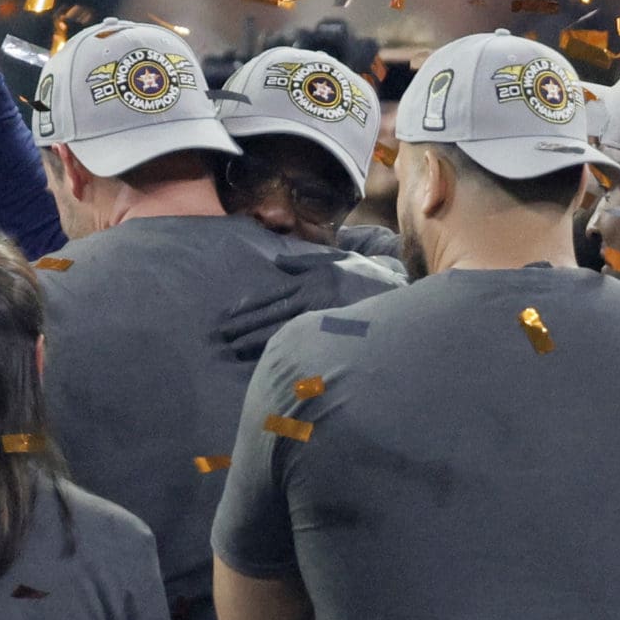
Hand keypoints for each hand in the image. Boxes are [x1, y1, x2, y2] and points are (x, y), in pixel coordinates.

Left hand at [218, 250, 364, 361]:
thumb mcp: (335, 261)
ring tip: (236, 348)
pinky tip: (267, 359)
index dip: (250, 306)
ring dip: (257, 340)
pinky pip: (303, 344)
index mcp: (311, 282)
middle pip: (272, 314)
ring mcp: (322, 318)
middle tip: (224, 335)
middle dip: (247, 325)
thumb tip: (278, 264)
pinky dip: (283, 350)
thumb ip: (305, 263)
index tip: (230, 315)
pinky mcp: (332, 334)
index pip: (273, 295)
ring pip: (283, 331)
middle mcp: (313, 300)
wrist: (396, 293)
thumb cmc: (364, 276)